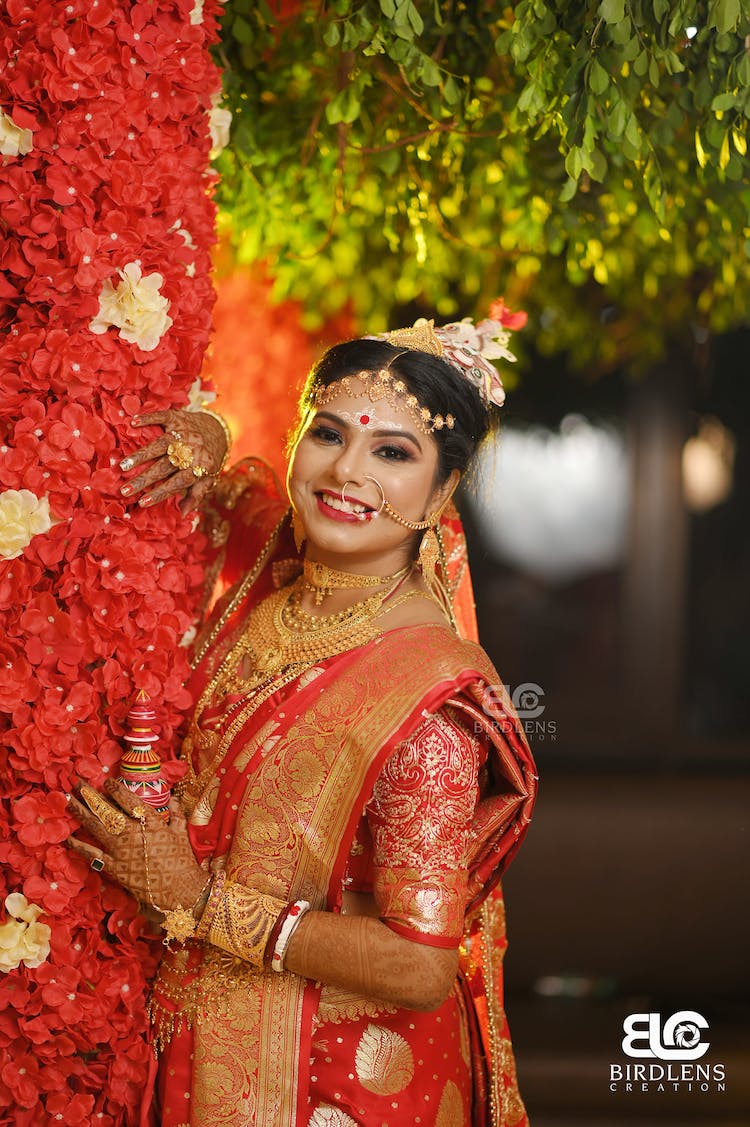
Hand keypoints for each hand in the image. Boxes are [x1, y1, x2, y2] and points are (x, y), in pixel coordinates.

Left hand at [67, 780, 206, 912]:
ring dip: (80, 811)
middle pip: (106, 809)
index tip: (107, 781)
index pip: (129, 800)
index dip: (116, 789)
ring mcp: (119, 850)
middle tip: (77, 782)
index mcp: (150, 821)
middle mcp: (131, 832)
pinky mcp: (112, 867)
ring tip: (67, 799)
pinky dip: (78, 844)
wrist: (178, 890)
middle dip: (90, 794)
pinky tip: (67, 836)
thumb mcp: (181, 833)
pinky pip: (91, 853)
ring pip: (95, 826)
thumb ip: (176, 813)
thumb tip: (173, 798)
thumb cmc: (183, 861)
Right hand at [120, 408, 228, 515]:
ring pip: (159, 445)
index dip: (160, 493)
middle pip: (163, 467)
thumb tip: (182, 513)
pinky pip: (162, 417)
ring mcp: (183, 433)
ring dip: (141, 455)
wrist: (219, 429)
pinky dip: (147, 418)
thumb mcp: (208, 478)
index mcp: (198, 467)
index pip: (177, 483)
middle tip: (124, 489)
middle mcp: (189, 451)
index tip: (142, 502)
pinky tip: (133, 423)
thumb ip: (196, 495)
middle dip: (143, 479)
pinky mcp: (177, 418)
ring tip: (123, 465)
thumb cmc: (209, 458)